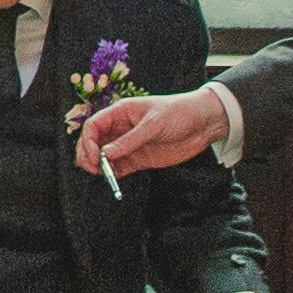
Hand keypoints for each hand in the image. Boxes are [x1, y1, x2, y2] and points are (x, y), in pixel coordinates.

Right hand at [76, 88, 226, 179]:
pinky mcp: (140, 159)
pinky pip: (120, 168)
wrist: (204, 123)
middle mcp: (121, 129)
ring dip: (99, 167)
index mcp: (121, 113)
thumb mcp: (154, 124)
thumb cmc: (180, 112)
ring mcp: (130, 145)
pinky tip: (114, 179)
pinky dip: (113, 174)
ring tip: (103, 175)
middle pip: (94, 142)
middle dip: (88, 155)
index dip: (88, 141)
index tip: (95, 156)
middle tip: (93, 168)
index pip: (93, 126)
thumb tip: (106, 154)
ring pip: (104, 157)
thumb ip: (130, 140)